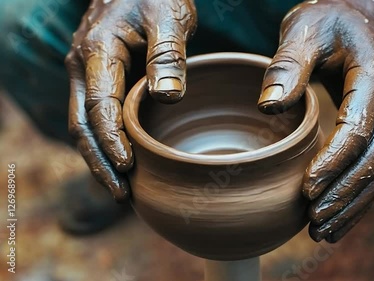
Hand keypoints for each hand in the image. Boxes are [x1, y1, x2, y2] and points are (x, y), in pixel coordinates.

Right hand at [65, 0, 195, 201]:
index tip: (128, 168)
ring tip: (121, 189)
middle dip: (99, 163)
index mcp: (97, 51)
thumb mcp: (169, 16)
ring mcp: (87, 74)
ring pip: (84, 126)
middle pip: (82, 126)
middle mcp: (83, 66)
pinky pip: (95, 117)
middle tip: (121, 195)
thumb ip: (168, 55)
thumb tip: (167, 98)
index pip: (99, 107)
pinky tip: (122, 162)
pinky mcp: (99, 79)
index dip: (112, 141)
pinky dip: (105, 143)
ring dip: (99, 159)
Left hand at [258, 0, 373, 241]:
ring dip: (352, 206)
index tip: (306, 190)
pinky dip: (359, 198)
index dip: (332, 164)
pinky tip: (338, 217)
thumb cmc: (328, 22)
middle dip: (342, 195)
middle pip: (372, 162)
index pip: (356, 132)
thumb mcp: (305, 31)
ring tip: (323, 231)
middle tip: (312, 221)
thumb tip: (268, 107)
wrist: (359, 20)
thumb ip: (287, 66)